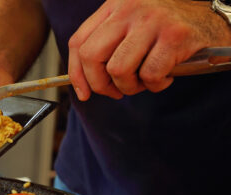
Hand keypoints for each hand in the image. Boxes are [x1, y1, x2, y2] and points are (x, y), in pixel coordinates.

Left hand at [68, 0, 230, 100]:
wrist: (212, 20)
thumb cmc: (166, 30)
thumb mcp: (130, 27)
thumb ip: (106, 46)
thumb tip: (83, 85)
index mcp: (114, 6)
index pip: (78, 42)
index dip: (76, 73)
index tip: (84, 92)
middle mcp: (130, 8)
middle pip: (91, 56)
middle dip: (99, 84)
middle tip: (115, 91)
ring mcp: (152, 20)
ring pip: (118, 69)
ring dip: (129, 86)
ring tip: (143, 81)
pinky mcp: (174, 35)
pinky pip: (149, 75)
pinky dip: (155, 85)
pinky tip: (165, 76)